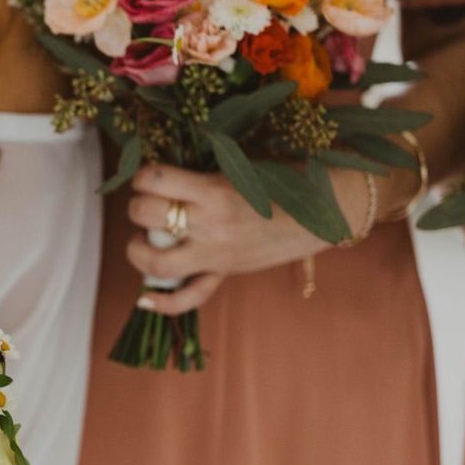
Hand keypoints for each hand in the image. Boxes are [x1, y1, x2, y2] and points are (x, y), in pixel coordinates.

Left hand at [123, 164, 357, 313]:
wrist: (327, 209)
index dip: (143, 175)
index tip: (150, 175)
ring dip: (138, 250)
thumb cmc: (287, 177)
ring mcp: (216, 253)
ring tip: (143, 239)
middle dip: (137, 205)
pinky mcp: (224, 272)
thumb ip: (206, 170)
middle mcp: (211, 224)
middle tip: (147, 201)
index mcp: (216, 190)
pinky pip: (189, 297)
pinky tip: (146, 299)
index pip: (155, 180)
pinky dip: (163, 302)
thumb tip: (167, 169)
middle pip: (147, 216)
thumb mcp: (245, 163)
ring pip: (157, 262)